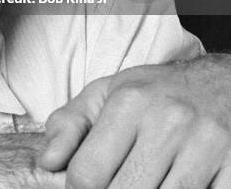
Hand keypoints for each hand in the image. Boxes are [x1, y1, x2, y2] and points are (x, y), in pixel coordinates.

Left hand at [39, 54, 230, 187]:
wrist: (219, 83)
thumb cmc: (154, 93)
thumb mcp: (105, 94)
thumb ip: (69, 124)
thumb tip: (48, 162)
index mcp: (129, 102)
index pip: (88, 173)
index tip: (83, 185)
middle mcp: (168, 121)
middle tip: (114, 184)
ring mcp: (207, 146)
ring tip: (142, 182)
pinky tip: (173, 186)